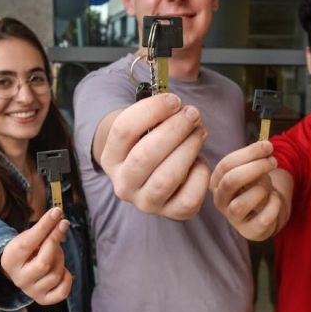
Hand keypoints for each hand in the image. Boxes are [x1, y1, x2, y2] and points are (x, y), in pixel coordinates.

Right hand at [1, 207, 72, 304]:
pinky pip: (63, 291)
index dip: (46, 226)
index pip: (30, 242)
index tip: (57, 212)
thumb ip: (42, 228)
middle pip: (45, 263)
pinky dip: (67, 278)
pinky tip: (61, 269)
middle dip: (56, 244)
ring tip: (55, 252)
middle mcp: (19, 279)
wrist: (20, 270)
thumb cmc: (26, 250)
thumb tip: (59, 215)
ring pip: (55, 274)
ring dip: (61, 259)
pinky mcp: (43, 299)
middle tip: (60, 230)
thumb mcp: (28, 237)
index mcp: (10, 260)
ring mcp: (31, 291)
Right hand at [100, 94, 209, 219]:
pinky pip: (189, 198)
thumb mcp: (145, 124)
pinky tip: (199, 161)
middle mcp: (124, 184)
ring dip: (188, 149)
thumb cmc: (151, 142)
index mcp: (111, 158)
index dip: (151, 111)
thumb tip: (175, 98)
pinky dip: (200, 175)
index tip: (174, 99)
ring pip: (166, 178)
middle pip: (145, 155)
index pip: (123, 130)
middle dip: (174, 129)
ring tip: (199, 131)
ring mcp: (146, 203)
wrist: (154, 176)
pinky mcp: (171, 213)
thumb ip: (157, 109)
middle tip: (193, 114)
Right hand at [210, 141, 280, 240]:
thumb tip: (265, 146)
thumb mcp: (252, 170)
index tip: (268, 146)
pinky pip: (262, 218)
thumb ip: (255, 158)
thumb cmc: (255, 187)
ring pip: (240, 204)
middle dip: (255, 168)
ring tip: (268, 188)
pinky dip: (274, 205)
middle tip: (273, 161)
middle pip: (230, 181)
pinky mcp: (248, 231)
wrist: (263, 213)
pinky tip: (274, 199)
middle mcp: (220, 200)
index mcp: (217, 181)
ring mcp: (232, 218)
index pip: (226, 165)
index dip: (249, 153)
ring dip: (261, 190)